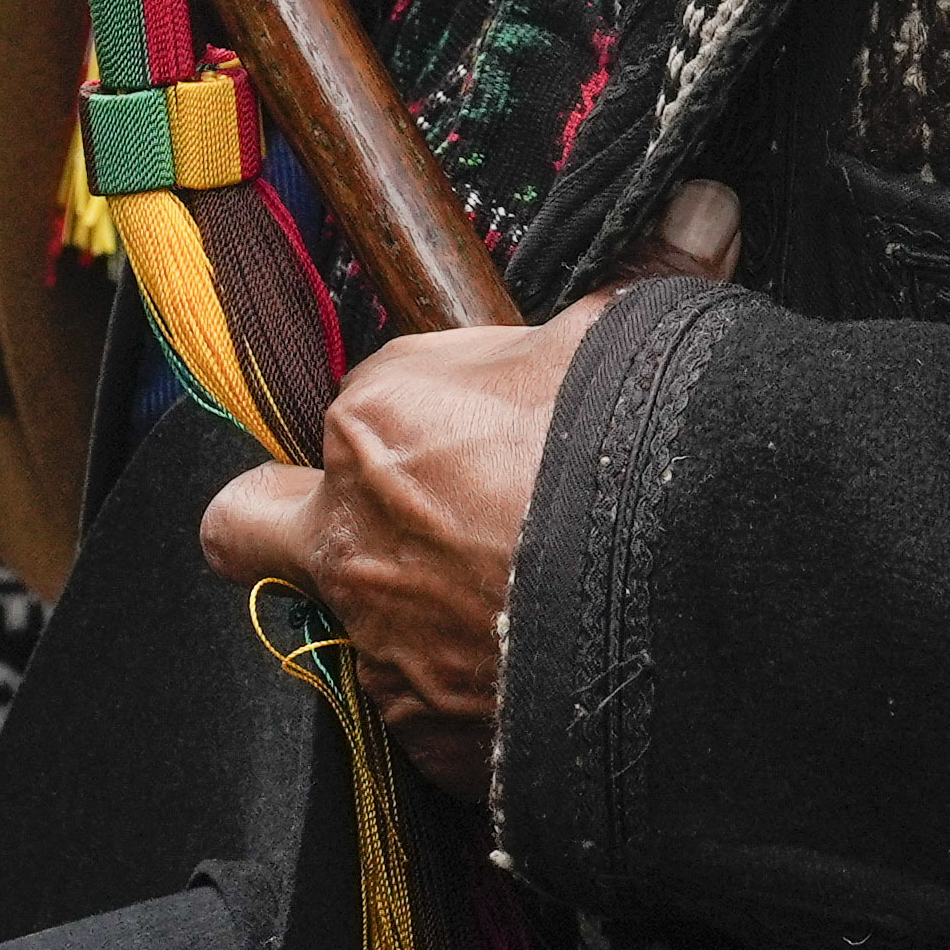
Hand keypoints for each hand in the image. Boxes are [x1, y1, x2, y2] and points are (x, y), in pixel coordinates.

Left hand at [208, 189, 739, 761]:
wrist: (691, 619)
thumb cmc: (643, 466)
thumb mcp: (634, 348)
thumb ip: (646, 279)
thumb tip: (702, 210)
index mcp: (379, 423)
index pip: (362, 400)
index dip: (423, 411)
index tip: (481, 423)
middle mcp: (351, 538)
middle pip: (247, 521)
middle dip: (278, 516)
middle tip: (365, 519)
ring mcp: (380, 648)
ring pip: (345, 625)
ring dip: (405, 612)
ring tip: (509, 608)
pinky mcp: (425, 739)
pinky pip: (420, 711)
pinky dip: (464, 695)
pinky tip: (535, 675)